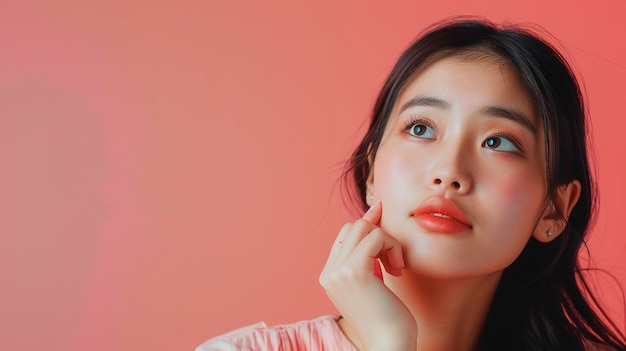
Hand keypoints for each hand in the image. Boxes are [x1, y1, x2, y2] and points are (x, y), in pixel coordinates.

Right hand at [319, 202, 416, 350]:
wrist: (389, 344)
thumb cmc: (387, 318)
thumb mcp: (372, 282)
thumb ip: (367, 255)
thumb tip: (375, 211)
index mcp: (329, 276)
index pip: (346, 236)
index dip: (369, 229)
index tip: (387, 235)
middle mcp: (329, 273)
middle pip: (353, 226)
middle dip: (379, 235)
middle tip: (393, 260)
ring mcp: (338, 271)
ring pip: (364, 227)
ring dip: (388, 241)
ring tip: (395, 266)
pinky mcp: (355, 270)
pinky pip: (376, 236)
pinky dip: (392, 246)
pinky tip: (398, 269)